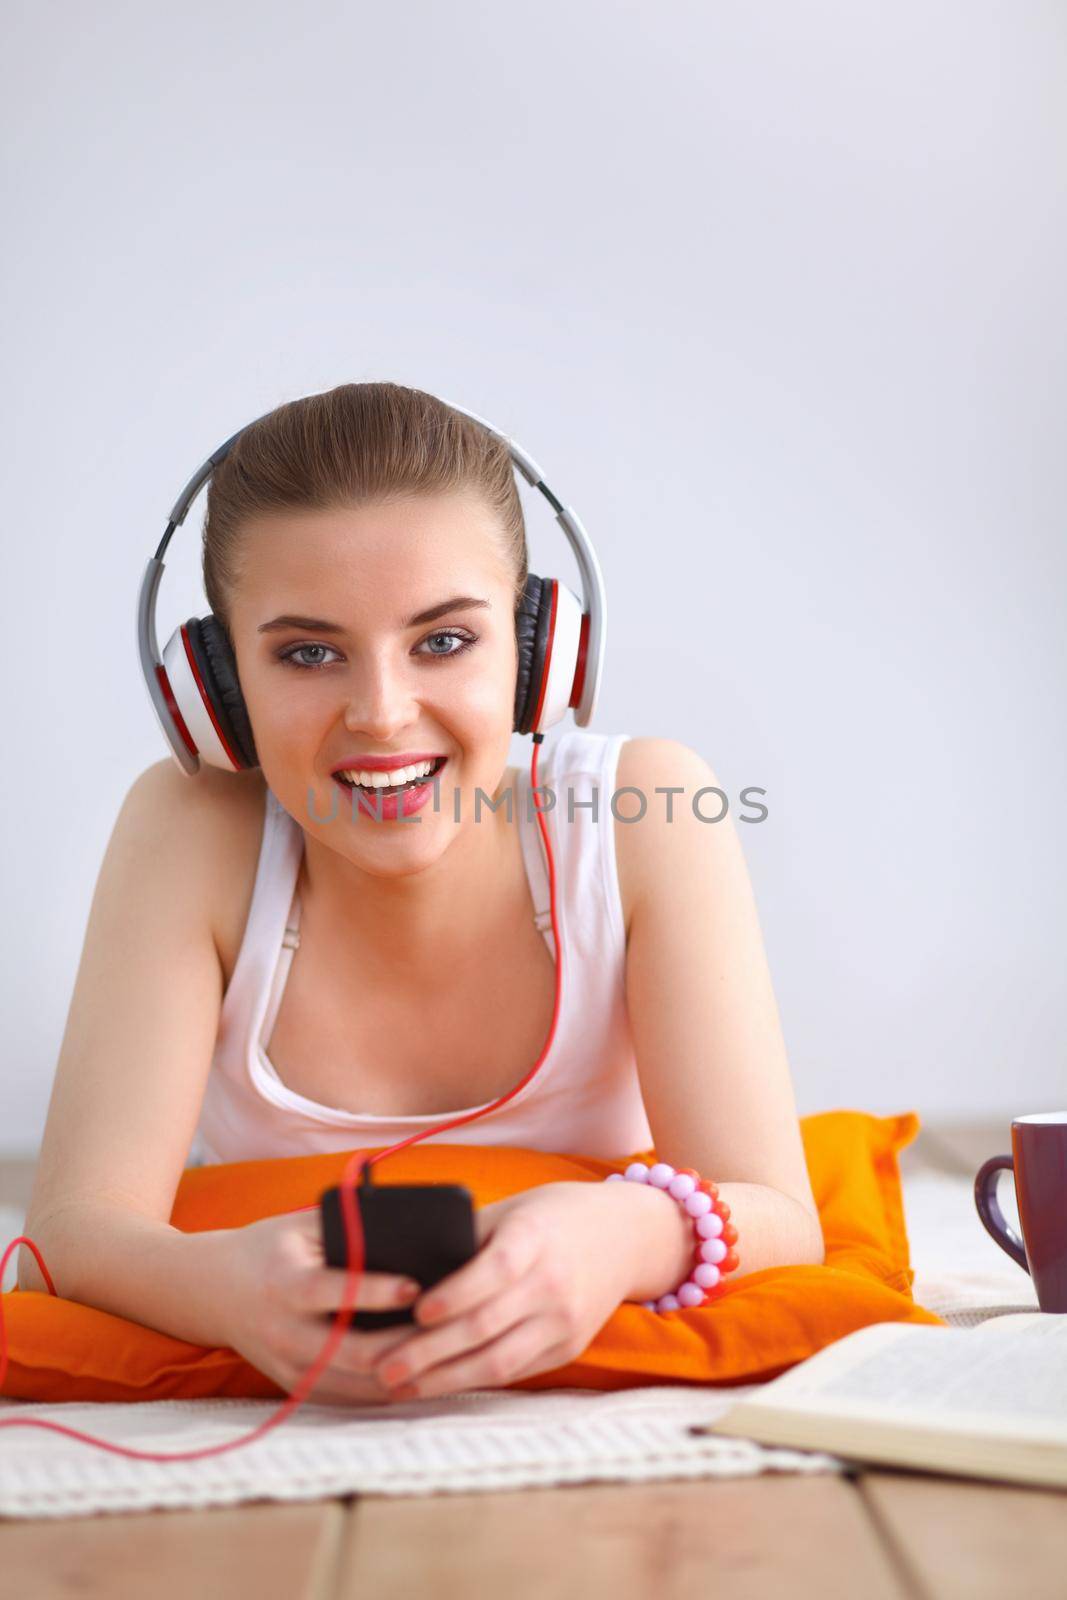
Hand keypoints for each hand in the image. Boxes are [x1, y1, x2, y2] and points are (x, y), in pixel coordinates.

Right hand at [218, 1208, 423, 1404]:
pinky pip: (346, 1400)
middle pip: (352, 1351)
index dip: (377, 1292)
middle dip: (403, 1343)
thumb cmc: (271, 1248)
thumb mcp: (301, 1227)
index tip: (417, 1285)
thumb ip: (348, 1227)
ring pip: (354, 1385)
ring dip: (401, 1375)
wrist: (212, 1291)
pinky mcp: (294, 1388)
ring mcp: (287, 1367)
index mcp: (285, 1284)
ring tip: (442, 1358)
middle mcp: (284, 1332)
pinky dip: (383, 1392)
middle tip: (446, 1330)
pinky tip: (417, 1379)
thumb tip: (410, 1229)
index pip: (334, 1292)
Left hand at [369, 1181, 636, 1400]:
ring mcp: (565, 1321)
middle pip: (488, 1324)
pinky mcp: (569, 1347)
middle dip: (430, 1350)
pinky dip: (472, 1380)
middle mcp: (554, 1283)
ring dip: (445, 1377)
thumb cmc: (550, 1217)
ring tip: (399, 1384)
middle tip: (383, 1365)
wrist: (626, 1236)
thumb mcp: (512, 1211)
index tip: (417, 1310)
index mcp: (536, 1238)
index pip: (496, 1270)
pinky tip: (437, 1383)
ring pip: (500, 1360)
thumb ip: (467, 1239)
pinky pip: (515, 1370)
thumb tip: (401, 1270)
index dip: (456, 1293)